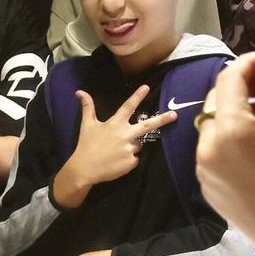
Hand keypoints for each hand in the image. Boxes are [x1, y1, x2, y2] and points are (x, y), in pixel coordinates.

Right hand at [51, 86, 176, 209]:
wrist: (85, 169)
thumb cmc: (86, 145)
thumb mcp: (87, 125)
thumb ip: (88, 107)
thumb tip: (79, 92)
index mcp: (115, 124)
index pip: (128, 107)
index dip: (137, 96)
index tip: (146, 87)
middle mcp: (125, 135)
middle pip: (147, 125)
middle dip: (162, 120)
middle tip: (175, 115)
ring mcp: (129, 149)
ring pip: (138, 144)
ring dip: (131, 146)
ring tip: (116, 151)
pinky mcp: (131, 162)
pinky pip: (135, 159)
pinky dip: (129, 160)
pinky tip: (117, 161)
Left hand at [195, 51, 254, 255]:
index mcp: (228, 129)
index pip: (229, 78)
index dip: (249, 62)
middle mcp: (205, 146)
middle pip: (217, 101)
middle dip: (239, 87)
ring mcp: (203, 169)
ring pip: (213, 126)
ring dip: (233, 114)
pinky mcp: (207, 186)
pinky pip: (213, 151)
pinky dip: (229, 140)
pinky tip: (254, 144)